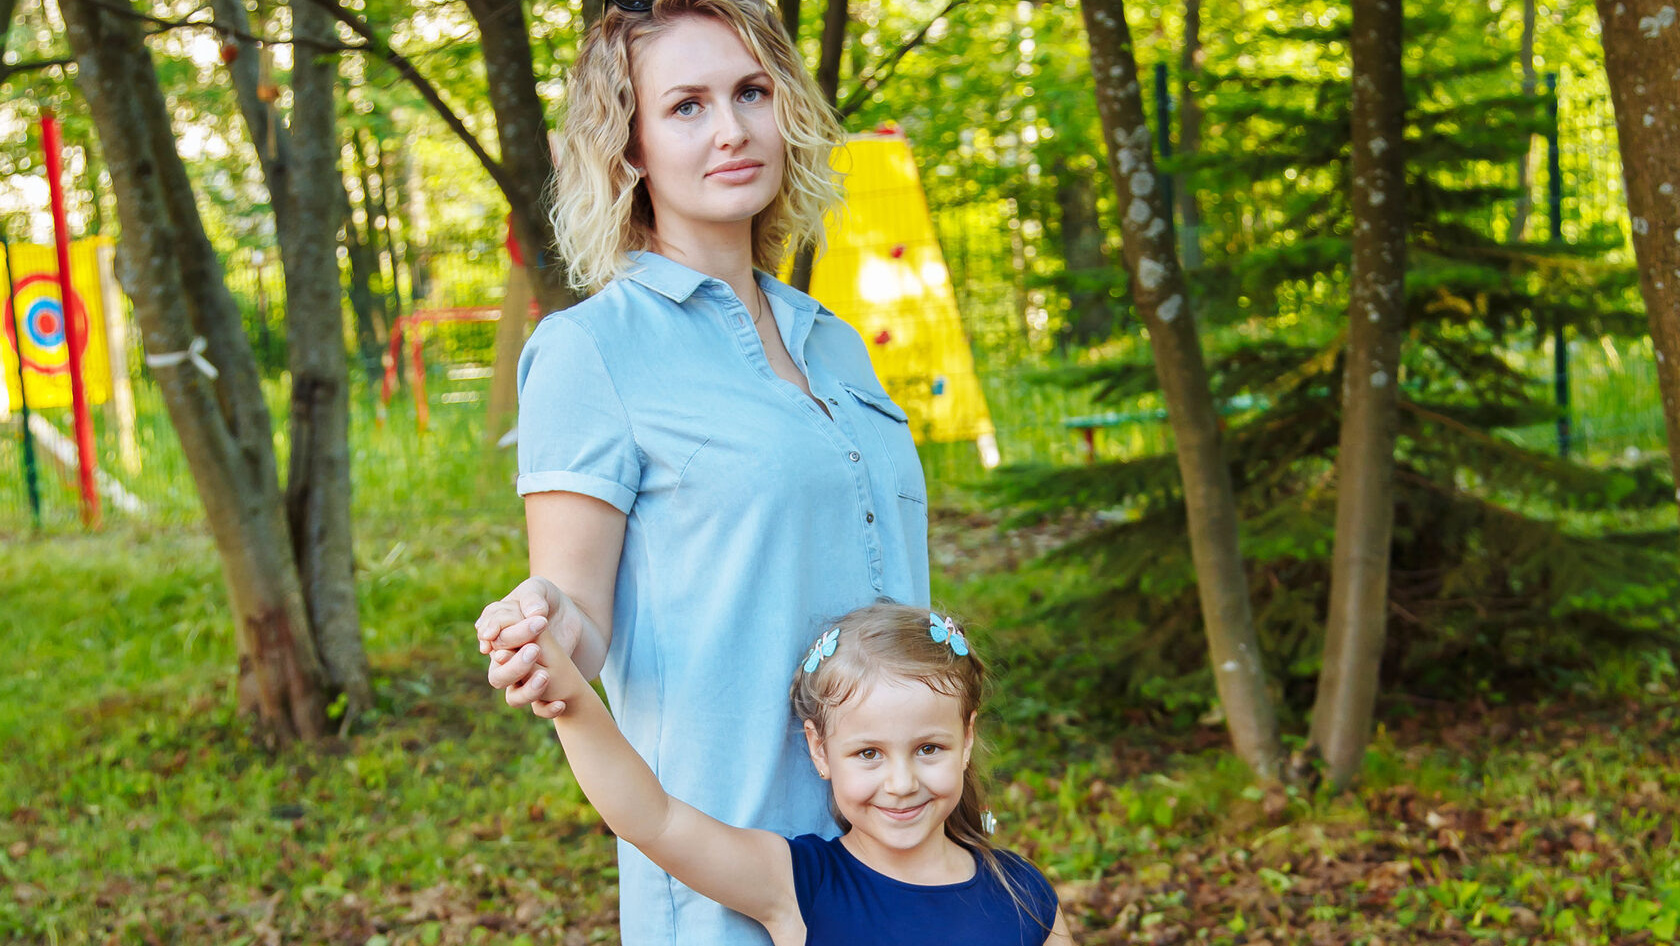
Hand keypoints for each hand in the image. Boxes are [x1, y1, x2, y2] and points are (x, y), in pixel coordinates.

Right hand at [475, 576, 586, 716]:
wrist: (574, 619)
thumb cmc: (549, 601)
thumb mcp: (541, 590)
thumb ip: (533, 597)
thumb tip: (534, 613)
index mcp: (497, 634)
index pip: (490, 636)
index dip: (498, 633)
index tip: (510, 629)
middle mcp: (503, 659)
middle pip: (497, 672)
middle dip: (515, 663)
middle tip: (535, 649)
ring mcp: (521, 677)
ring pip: (512, 696)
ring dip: (527, 690)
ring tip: (545, 676)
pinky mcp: (541, 689)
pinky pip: (538, 708)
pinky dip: (547, 709)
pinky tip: (561, 703)